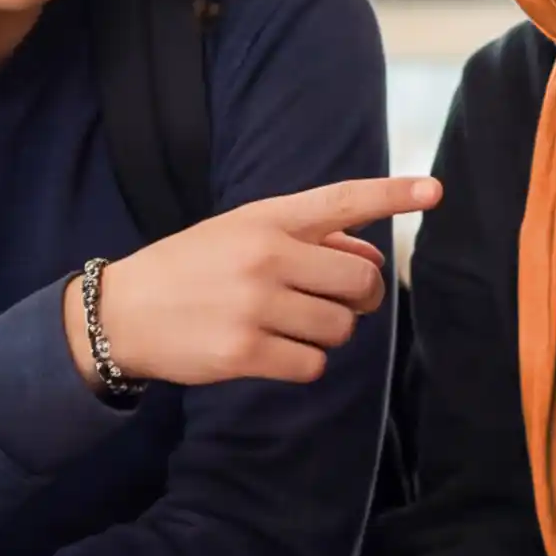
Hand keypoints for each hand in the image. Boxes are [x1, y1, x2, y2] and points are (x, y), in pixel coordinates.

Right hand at [81, 175, 442, 390]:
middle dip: (362, 299)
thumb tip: (372, 260)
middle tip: (340, 302)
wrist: (121, 313)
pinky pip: (313, 364)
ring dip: (329, 334)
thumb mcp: (240, 233)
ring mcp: (255, 305)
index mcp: (266, 218)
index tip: (434, 191)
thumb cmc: (191, 269)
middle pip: (360, 282)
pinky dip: (304, 364)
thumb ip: (305, 238)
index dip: (392, 195)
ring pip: (341, 328)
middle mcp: (265, 255)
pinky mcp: (245, 352)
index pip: (341, 201)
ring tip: (292, 327)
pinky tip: (273, 352)